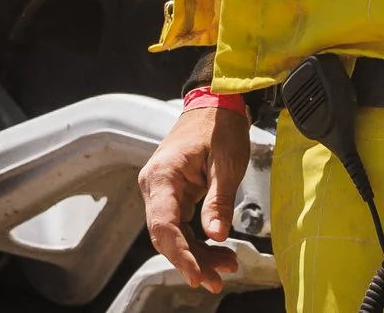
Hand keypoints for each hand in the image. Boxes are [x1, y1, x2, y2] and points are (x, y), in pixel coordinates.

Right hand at [138, 104, 247, 293]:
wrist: (215, 104)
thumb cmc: (219, 126)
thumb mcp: (226, 163)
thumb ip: (219, 200)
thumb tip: (216, 235)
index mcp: (163, 175)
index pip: (164, 225)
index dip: (180, 255)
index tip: (198, 275)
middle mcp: (156, 185)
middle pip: (166, 235)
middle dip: (191, 261)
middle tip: (217, 280)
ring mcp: (162, 191)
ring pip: (174, 234)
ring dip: (197, 254)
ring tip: (227, 266)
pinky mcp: (173, 194)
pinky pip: (181, 225)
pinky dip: (198, 241)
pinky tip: (219, 251)